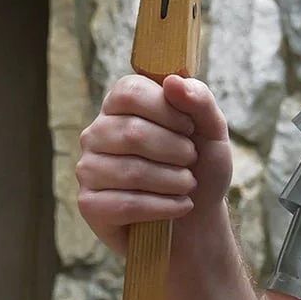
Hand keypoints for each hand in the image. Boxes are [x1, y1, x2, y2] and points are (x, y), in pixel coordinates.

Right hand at [77, 74, 233, 257]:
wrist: (198, 219)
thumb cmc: (200, 168)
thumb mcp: (212, 130)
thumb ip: (199, 100)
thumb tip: (172, 80)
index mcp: (119, 106)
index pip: (130, 92)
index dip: (168, 111)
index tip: (189, 128)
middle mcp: (96, 134)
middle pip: (133, 132)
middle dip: (178, 151)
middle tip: (191, 161)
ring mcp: (88, 169)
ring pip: (131, 171)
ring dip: (174, 181)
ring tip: (188, 185)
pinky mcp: (90, 205)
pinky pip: (126, 204)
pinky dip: (165, 207)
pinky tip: (181, 206)